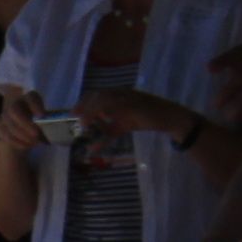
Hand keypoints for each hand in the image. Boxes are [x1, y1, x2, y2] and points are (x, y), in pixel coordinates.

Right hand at [0, 84, 49, 155]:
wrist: (23, 130)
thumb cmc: (40, 123)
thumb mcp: (48, 119)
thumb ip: (54, 119)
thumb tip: (71, 122)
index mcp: (30, 98)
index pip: (31, 97)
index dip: (35, 105)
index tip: (41, 115)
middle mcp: (16, 103)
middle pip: (14, 110)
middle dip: (25, 123)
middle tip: (36, 134)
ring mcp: (5, 114)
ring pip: (9, 124)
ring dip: (22, 136)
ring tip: (34, 142)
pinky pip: (5, 134)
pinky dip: (17, 142)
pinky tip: (26, 145)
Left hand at [75, 84, 197, 144]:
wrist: (168, 117)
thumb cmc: (144, 119)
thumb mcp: (121, 127)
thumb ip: (107, 135)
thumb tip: (92, 148)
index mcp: (116, 95)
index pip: (95, 94)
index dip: (82, 102)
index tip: (73, 114)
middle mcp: (120, 93)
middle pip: (97, 94)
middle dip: (84, 106)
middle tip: (76, 120)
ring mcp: (128, 96)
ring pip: (105, 98)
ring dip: (92, 110)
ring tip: (85, 123)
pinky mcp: (135, 103)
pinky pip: (118, 106)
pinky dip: (107, 113)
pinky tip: (101, 122)